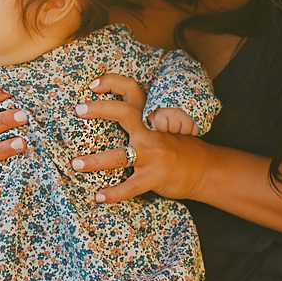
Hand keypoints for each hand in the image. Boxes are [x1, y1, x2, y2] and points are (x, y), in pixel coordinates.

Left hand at [70, 73, 211, 203]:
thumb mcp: (161, 127)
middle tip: (77, 110)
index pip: (132, 91)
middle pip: (122, 113)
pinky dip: (113, 194)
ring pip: (119, 156)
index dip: (112, 83)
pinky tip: (99, 197)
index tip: (92, 84)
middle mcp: (150, 132)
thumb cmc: (178, 147)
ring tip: (75, 165)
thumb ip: (139, 121)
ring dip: (94, 161)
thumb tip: (106, 116)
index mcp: (150, 117)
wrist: (206, 170)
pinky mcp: (154, 177)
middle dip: (98, 109)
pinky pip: (130, 187)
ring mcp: (152, 155)